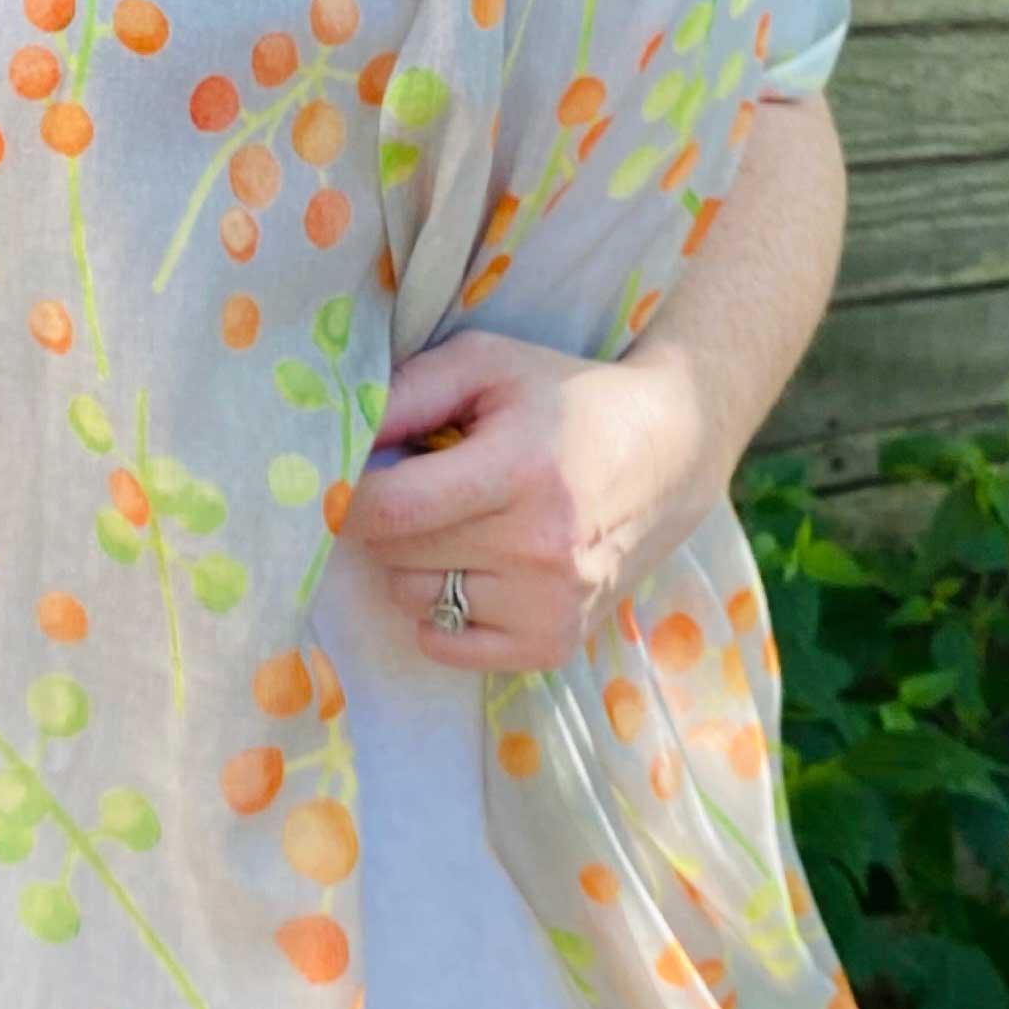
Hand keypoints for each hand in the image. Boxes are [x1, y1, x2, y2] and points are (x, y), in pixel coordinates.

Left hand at [338, 328, 727, 672]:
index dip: (347, 495)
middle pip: (394, 556)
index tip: (347, 475)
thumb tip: (339, 438)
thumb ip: (406, 394)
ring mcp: (551, 604)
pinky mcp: (555, 643)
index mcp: (520, 471)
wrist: (670, 451)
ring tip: (457, 522)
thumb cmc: (564, 399)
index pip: (390, 509)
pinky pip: (446, 644)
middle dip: (384, 520)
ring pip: (413, 599)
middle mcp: (539, 548)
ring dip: (413, 562)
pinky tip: (472, 566)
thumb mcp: (485, 364)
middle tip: (417, 486)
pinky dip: (439, 610)